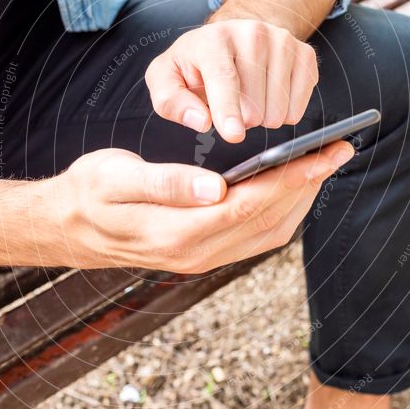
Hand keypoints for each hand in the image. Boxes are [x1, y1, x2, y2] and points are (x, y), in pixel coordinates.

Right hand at [39, 141, 352, 273]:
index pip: (250, 203)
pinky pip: (254, 238)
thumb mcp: (116, 180)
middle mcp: (196, 254)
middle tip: (339, 150)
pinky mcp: (203, 254)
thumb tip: (216, 188)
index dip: (292, 177)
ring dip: (300, 200)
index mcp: (178, 233)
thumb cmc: (90, 194)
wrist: (70, 228)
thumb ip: (166, 185)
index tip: (325, 152)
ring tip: (323, 165)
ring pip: (267, 232)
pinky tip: (289, 189)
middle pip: (268, 219)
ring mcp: (201, 259)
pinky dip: (281, 213)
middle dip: (308, 184)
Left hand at [145, 19, 318, 142]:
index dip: (228, 109)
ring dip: (262, 117)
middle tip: (231, 105)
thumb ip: (171, 102)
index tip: (234, 135)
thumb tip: (200, 121)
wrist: (230, 39)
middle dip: (240, 118)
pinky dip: (284, 112)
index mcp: (213, 38)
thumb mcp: (166, 79)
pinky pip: (299, 104)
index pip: (224, 77)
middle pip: (254, 101)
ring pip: (278, 107)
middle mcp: (251, 33)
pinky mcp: (304, 54)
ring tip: (248, 101)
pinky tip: (269, 99)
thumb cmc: (195, 65)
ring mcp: (282, 41)